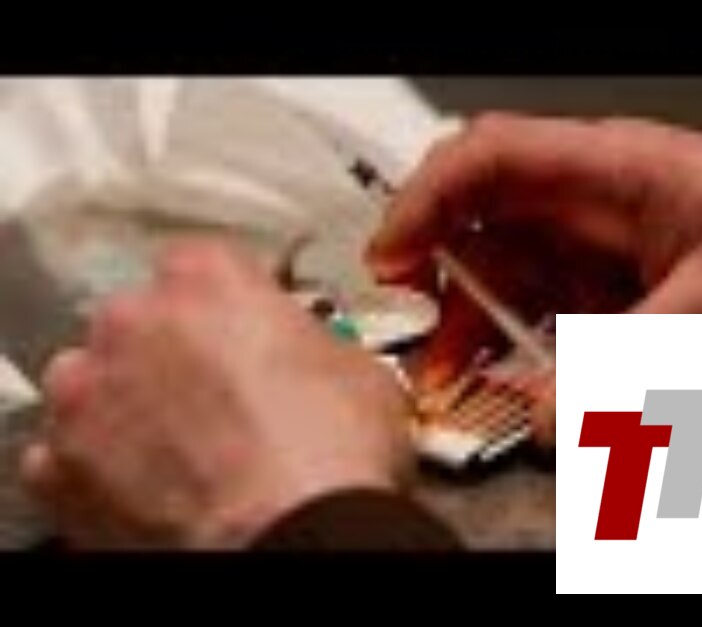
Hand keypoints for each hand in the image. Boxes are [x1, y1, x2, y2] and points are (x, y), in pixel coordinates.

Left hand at [22, 239, 412, 548]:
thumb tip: (304, 357)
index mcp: (207, 279)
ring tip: (180, 447)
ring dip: (126, 404)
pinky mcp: (62, 469)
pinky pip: (66, 455)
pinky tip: (148, 486)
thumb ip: (306, 342)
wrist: (297, 534)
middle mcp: (133, 322)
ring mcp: (89, 394)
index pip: (202, 266)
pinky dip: (99, 468)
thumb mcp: (355, 367)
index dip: (227, 305)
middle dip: (172, 353)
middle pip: (140, 322)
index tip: (240, 331)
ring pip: (93, 382)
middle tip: (217, 397)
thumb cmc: (332, 452)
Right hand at [368, 114, 701, 395]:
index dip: (426, 200)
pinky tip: (503, 379)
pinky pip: (538, 309)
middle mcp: (590, 202)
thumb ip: (626, 373)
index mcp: (612, 170)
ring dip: (469, 320)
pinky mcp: (604, 289)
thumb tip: (542, 421)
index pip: (491, 159)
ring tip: (449, 373)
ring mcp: (594, 246)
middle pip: (482, 218)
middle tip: (414, 329)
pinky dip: (511, 344)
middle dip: (436, 271)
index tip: (391, 257)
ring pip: (503, 270)